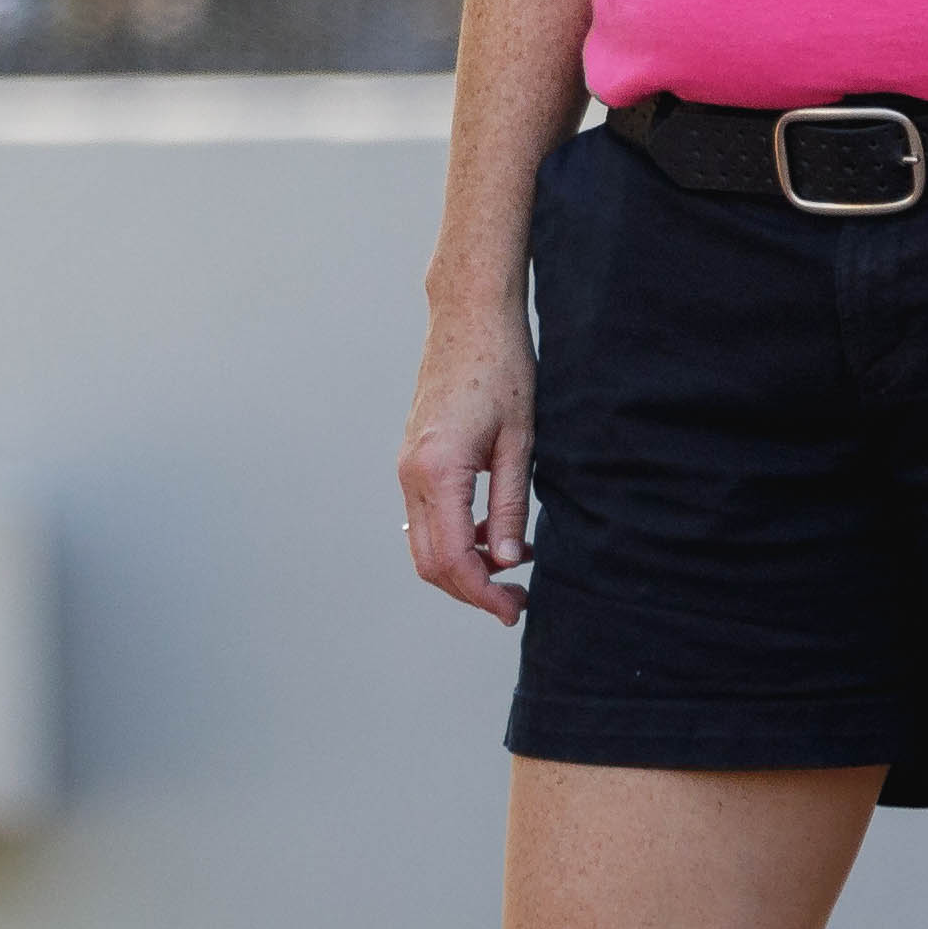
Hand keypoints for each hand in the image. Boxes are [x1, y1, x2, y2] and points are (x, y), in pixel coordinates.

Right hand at [400, 303, 538, 624]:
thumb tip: (509, 560)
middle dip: (470, 591)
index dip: (483, 594)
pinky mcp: (412, 460)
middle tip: (515, 601)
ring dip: (463, 567)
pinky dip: (455, 539)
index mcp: (438, 471)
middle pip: (428, 562)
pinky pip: (425, 518)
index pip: (453, 558)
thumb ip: (511, 505)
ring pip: (423, 544)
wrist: (469, 318)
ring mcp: (407, 467)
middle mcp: (412, 474)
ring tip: (514, 567)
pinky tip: (494, 534)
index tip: (515, 609)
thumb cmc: (502, 368)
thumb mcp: (520, 441)